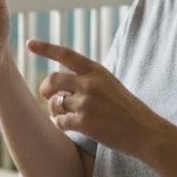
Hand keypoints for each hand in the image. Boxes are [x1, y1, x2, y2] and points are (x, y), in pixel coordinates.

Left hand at [28, 39, 164, 159]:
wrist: (147, 132)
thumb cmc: (128, 110)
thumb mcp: (110, 84)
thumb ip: (88, 79)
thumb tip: (59, 83)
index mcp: (97, 70)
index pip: (66, 55)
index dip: (45, 48)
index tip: (29, 43)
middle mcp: (89, 83)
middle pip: (52, 80)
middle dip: (45, 89)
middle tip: (48, 96)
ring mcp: (86, 102)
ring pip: (55, 104)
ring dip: (56, 111)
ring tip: (67, 116)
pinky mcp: (84, 122)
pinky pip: (59, 121)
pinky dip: (61, 124)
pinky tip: (72, 127)